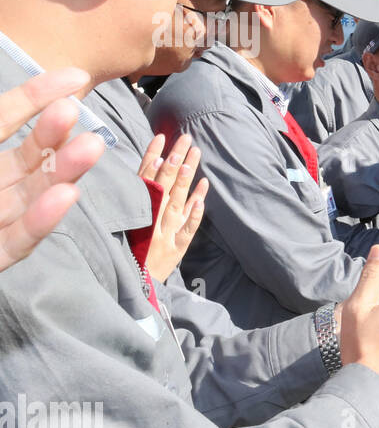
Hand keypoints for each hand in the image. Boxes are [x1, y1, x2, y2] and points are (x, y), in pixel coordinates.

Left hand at [0, 68, 106, 272]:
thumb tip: (33, 118)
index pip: (5, 119)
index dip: (35, 95)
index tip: (76, 76)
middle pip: (27, 158)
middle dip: (53, 134)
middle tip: (75, 111)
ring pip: (32, 194)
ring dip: (64, 171)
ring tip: (91, 147)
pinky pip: (19, 239)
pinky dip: (42, 220)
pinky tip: (66, 196)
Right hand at [138, 133, 207, 281]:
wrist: (131, 289)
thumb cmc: (129, 253)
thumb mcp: (127, 228)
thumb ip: (138, 199)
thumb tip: (154, 168)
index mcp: (135, 214)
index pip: (144, 180)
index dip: (153, 159)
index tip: (162, 138)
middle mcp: (149, 222)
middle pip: (163, 186)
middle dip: (175, 161)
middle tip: (186, 138)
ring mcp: (164, 235)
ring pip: (176, 202)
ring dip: (186, 178)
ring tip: (194, 155)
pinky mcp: (176, 249)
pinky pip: (188, 228)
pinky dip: (195, 211)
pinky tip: (203, 191)